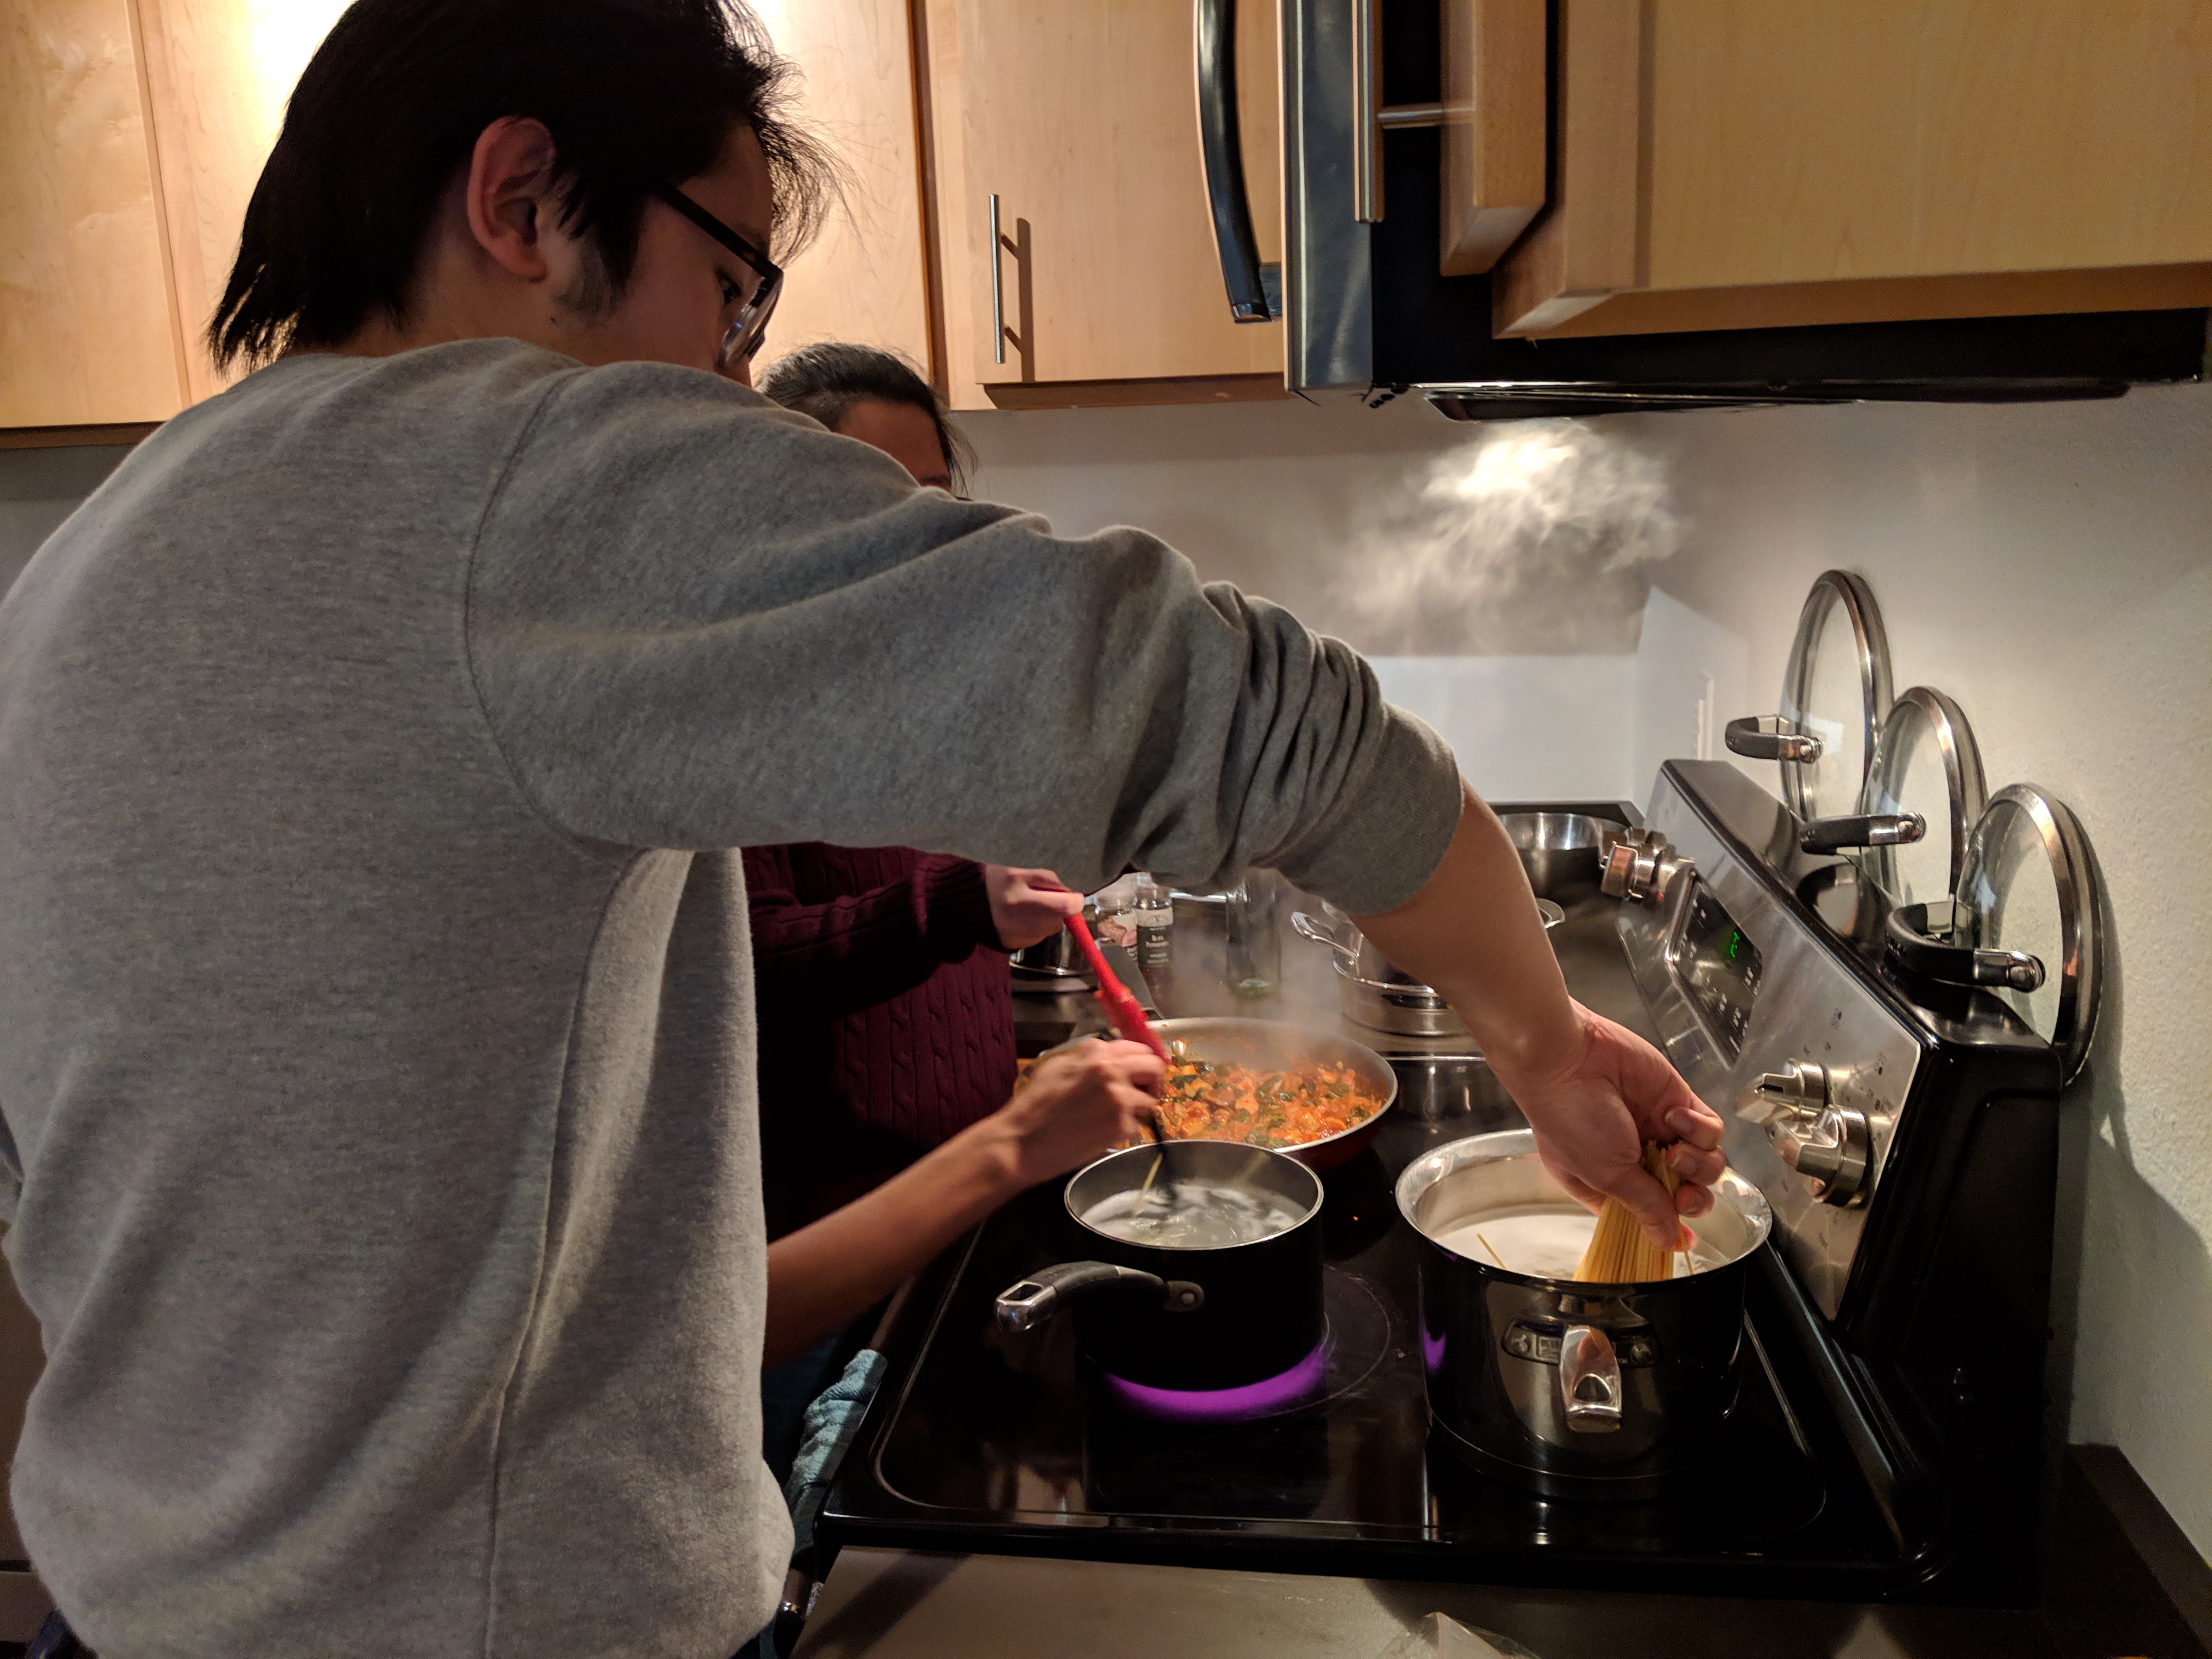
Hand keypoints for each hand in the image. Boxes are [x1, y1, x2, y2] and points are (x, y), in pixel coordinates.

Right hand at [972, 1039, 1164, 1188]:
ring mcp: (1120, 1097)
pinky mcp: (1122, 1125)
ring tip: (1112, 1117)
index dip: (1141, 1064)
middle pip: (1154, 1067)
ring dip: (1138, 1108)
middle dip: (1150, 1081)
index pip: (1139, 1049)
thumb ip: (1089, 1059)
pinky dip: (1124, 1129)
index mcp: (1096, 1051)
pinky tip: (1101, 1131)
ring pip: (1150, 1099)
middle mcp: (1112, 1069)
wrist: (1021, 1141)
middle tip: (1140, 1094)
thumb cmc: (1034, 1105)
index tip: (1139, 1075)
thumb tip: (1114, 1060)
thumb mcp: (1059, 1066)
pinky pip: (1136, 1124)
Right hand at [984, 865, 1083, 949]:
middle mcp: (1020, 923)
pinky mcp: (1012, 947)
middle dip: (1058, 911)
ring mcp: (1016, 939)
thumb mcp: (1018, 873)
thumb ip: (1047, 881)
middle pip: (1058, 922)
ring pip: (1048, 932)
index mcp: (1021, 899)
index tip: (1072, 896)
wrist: (958, 904)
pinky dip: (1033, 929)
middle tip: (1042, 899)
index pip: (1065, 907)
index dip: (1074, 901)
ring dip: (1045, 920)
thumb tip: (1071, 895)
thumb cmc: (991, 882)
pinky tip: (1017, 919)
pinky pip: (1035, 938)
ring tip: (1026, 908)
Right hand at [1501, 1004, 1727, 1251]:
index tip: (1683, 1238)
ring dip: (1696, 1163)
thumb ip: (1645, 1207)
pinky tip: (1674, 1116)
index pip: (1651, 1216)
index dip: (1670, 1228)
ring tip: (1673, 1149)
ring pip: (1705, 1164)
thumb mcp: (1606, 1176)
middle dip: (1691, 1198)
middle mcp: (1637, 1160)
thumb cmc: (1569, 1119)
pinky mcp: (1677, 1103)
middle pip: (1686, 1194)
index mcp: (1610, 1185)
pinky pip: (1710, 1129)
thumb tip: (1665, 1240)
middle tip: (1681, 1193)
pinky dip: (1700, 1128)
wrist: (1567, 1060)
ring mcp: (1659, 1131)